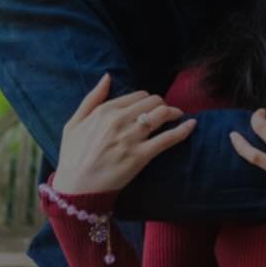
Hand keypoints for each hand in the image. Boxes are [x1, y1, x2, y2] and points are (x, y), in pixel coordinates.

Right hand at [54, 74, 194, 193]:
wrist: (76, 189)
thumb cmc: (74, 156)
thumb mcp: (74, 124)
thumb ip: (91, 99)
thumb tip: (107, 77)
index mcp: (104, 111)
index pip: (139, 95)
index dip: (148, 100)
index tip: (151, 108)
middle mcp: (118, 121)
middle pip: (154, 102)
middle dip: (162, 105)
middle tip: (165, 113)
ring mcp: (131, 138)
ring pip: (162, 114)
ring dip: (174, 112)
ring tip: (178, 116)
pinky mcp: (141, 156)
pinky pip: (168, 138)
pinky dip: (183, 130)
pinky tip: (192, 124)